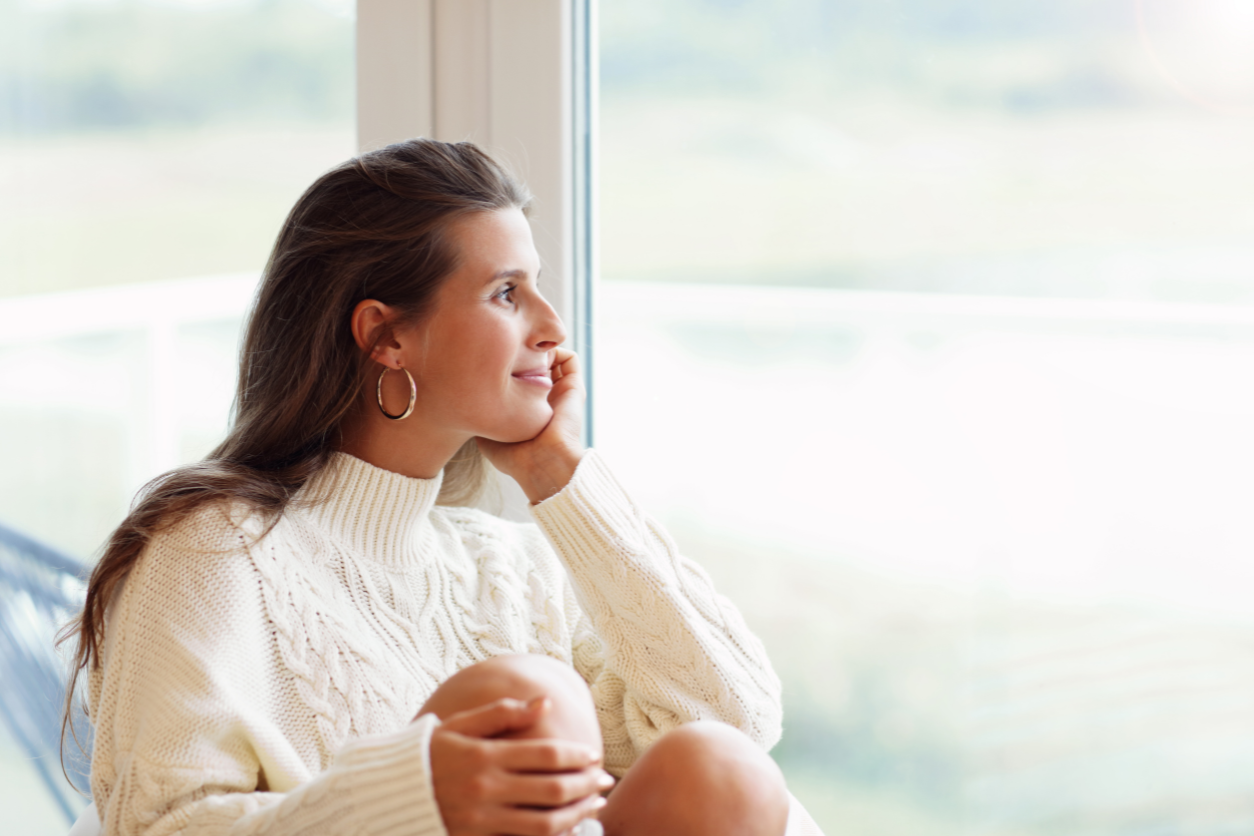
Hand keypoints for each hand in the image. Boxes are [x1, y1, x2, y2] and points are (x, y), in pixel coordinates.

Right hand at [429, 696, 611, 835]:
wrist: (389, 793)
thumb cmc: (429, 752)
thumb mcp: (460, 724)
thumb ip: (503, 713)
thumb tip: (544, 702)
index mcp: (485, 755)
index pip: (546, 755)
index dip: (577, 757)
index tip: (594, 756)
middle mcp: (485, 788)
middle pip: (551, 789)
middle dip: (585, 786)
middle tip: (605, 782)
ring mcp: (481, 819)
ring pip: (543, 823)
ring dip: (576, 815)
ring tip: (593, 807)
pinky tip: (565, 829)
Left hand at [478, 348, 586, 503]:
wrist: (541, 462)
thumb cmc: (512, 454)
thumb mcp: (487, 432)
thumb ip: (479, 412)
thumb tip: (462, 395)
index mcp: (526, 407)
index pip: (518, 376)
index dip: (504, 363)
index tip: (489, 357)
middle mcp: (544, 397)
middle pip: (535, 362)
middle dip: (521, 350)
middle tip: (505, 346)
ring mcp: (560, 391)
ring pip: (552, 357)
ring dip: (539, 347)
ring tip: (523, 346)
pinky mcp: (574, 387)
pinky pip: (569, 358)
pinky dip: (556, 349)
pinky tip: (537, 353)